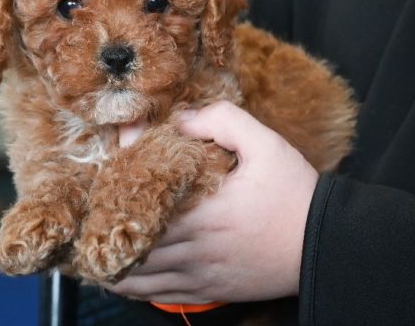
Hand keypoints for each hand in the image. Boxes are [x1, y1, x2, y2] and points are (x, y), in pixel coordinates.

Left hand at [108, 101, 317, 303]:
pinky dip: (132, 283)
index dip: (115, 181)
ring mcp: (199, 275)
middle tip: (89, 206)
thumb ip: (222, 120)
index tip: (106, 166)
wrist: (325, 245)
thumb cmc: (293, 193)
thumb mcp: (265, 143)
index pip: (141, 197)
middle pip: (130, 240)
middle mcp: (193, 248)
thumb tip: (181, 119)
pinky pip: (158, 294)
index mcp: (202, 210)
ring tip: (91, 241)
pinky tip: (118, 272)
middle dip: (104, 222)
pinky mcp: (209, 291)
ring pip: (137, 274)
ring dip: (110, 257)